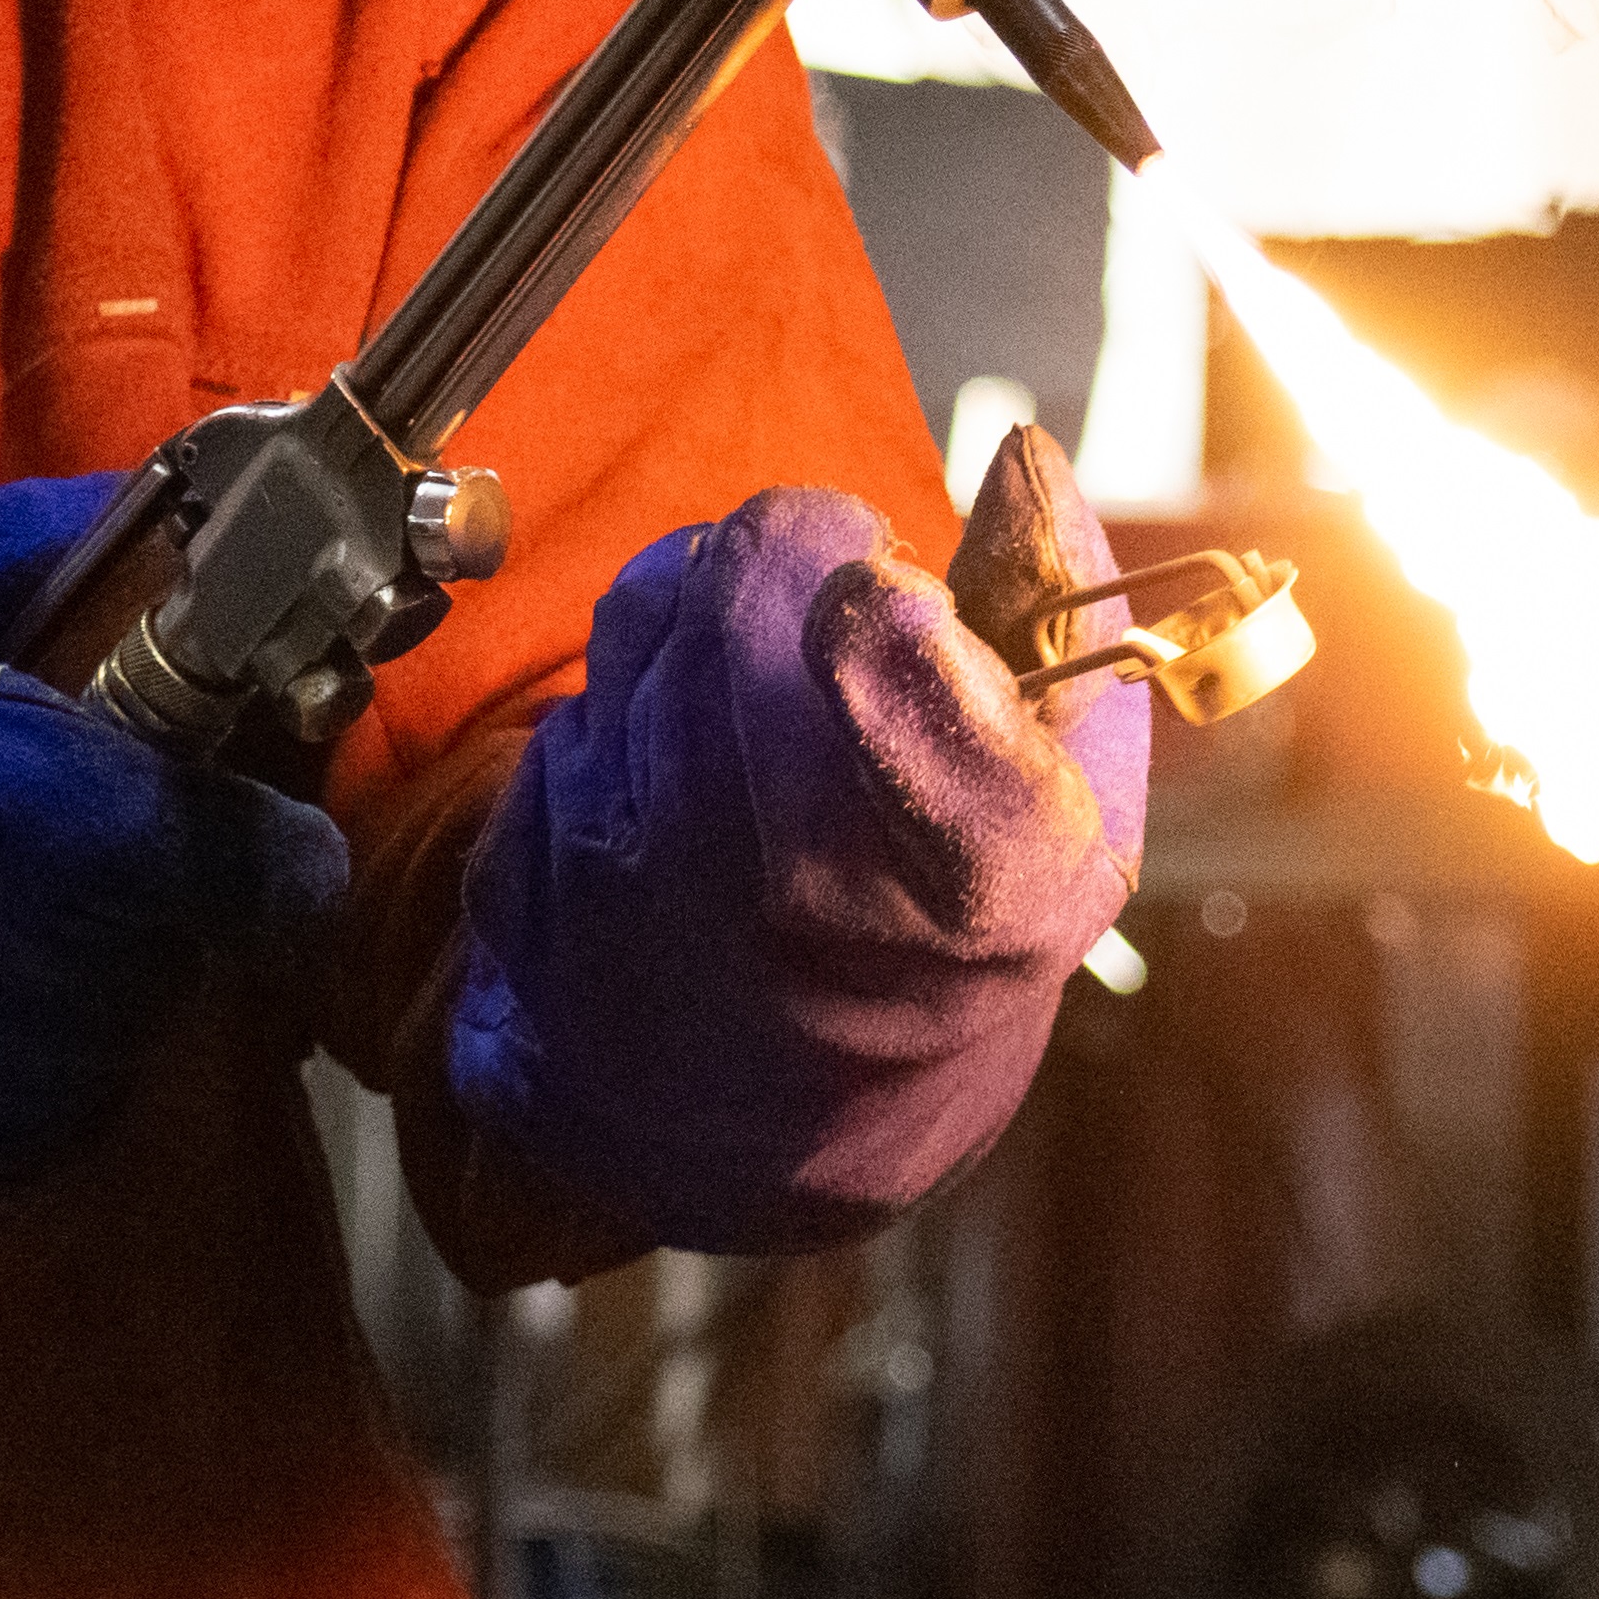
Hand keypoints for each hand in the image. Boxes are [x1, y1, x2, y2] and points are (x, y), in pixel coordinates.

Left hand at [446, 461, 1147, 1254]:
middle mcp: (786, 891)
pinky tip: (682, 779)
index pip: (934, 718)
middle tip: (847, 610)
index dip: (909, 628)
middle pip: (759, 581)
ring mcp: (634, 880)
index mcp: (970, 890)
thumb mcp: (1068, 820)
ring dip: (719, 606)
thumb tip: (1029, 462)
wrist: (760, 1135)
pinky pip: (583, 687)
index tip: (894, 595)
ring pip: (660, 602)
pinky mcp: (529, 870)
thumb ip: (1063, 628)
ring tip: (768, 700)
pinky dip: (638, 695)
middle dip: (811, 548)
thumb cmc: (939, 948)